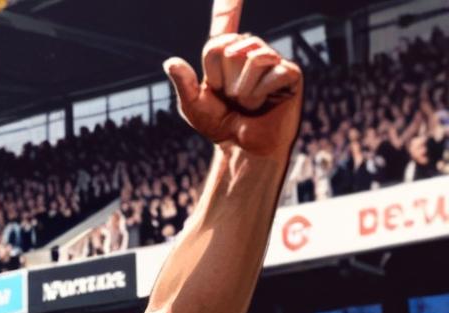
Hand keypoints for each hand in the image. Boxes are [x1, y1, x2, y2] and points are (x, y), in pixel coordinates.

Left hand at [161, 0, 302, 158]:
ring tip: (246, 102)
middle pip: (227, 46)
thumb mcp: (193, 106)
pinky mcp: (290, 73)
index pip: (224, 24)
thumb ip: (184, 84)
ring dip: (241, 88)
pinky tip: (264, 104)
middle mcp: (250, 52)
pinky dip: (259, 93)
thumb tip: (170, 62)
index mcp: (226, 56)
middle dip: (221, 78)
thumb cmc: (220, 127)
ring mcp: (272, 60)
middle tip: (231, 98)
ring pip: (251, 57)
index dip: (228, 5)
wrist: (242, 149)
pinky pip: (270, 71)